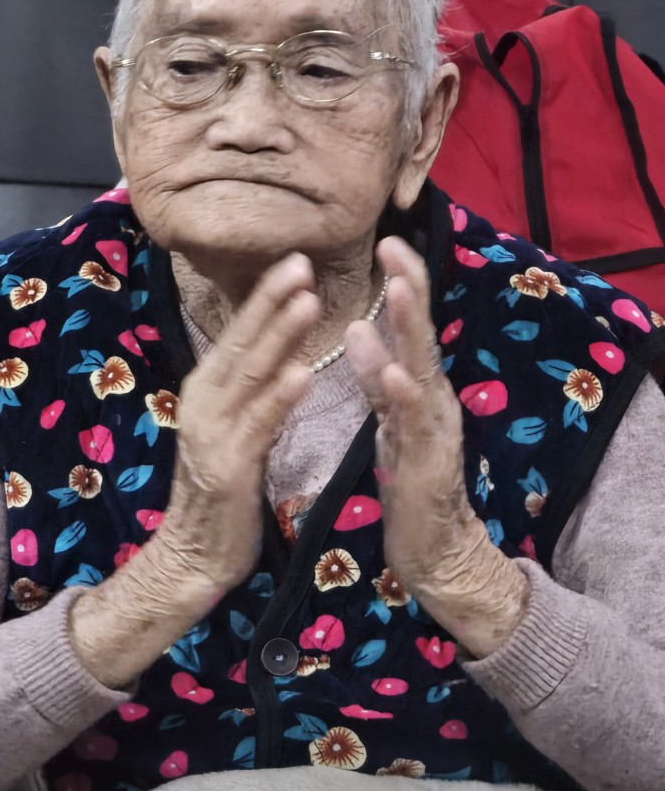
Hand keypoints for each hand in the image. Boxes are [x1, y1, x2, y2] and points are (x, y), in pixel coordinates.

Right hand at [155, 251, 319, 600]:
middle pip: (243, 343)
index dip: (266, 296)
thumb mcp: (238, 430)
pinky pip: (259, 425)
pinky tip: (303, 373)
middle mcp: (204, 401)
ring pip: (251, 375)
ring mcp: (212, 432)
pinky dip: (280, 398)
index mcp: (208, 390)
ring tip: (309, 301)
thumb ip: (254, 392)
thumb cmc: (224, 493)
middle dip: (272, 300)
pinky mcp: (227, 466)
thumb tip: (282, 350)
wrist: (195, 554)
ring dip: (280, 336)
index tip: (296, 258)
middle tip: (302, 261)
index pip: (240, 334)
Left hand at [345, 236, 527, 656]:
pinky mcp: (428, 463)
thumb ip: (376, 375)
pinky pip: (415, 425)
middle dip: (410, 288)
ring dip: (410, 330)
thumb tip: (356, 327)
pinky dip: (404, 397)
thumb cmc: (410, 481)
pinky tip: (395, 374)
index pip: (410, 327)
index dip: (403, 283)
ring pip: (422, 370)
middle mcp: (434, 399)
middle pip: (422, 335)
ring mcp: (434, 429)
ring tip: (396, 290)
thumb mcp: (388, 419)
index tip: (387, 240)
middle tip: (394, 245)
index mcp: (420, 387)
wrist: (435, 549)